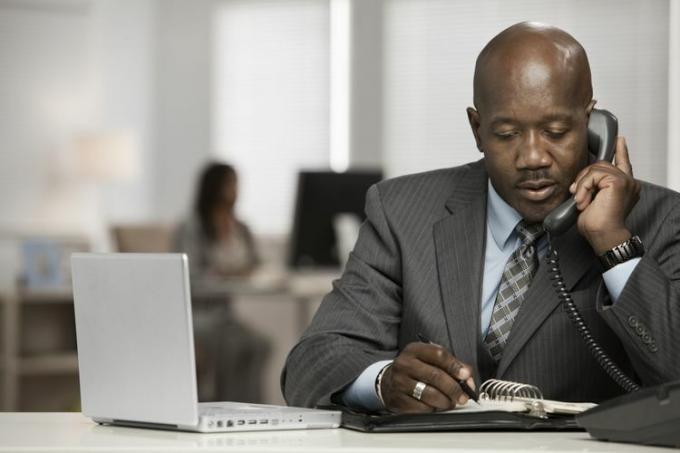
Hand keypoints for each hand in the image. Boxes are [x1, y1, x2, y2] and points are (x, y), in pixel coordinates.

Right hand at [380, 342, 474, 412]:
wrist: (388, 382)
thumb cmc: (415, 370)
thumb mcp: (429, 360)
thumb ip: (450, 365)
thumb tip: (468, 377)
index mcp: (414, 350)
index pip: (438, 354)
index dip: (454, 365)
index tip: (465, 375)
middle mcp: (405, 364)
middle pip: (436, 375)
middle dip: (454, 388)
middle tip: (463, 396)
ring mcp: (399, 382)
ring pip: (430, 394)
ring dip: (445, 401)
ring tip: (450, 402)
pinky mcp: (398, 400)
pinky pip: (422, 408)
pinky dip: (433, 409)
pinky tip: (435, 406)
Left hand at [570, 137, 640, 253]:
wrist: (603, 235)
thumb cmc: (598, 224)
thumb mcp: (592, 200)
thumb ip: (593, 186)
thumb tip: (581, 180)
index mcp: (624, 185)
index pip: (623, 163)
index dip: (621, 150)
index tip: (619, 140)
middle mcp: (629, 181)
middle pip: (601, 164)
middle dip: (584, 177)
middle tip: (577, 195)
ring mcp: (625, 180)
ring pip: (595, 168)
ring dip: (582, 185)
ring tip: (582, 201)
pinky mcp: (618, 181)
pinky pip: (593, 174)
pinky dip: (583, 187)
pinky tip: (583, 200)